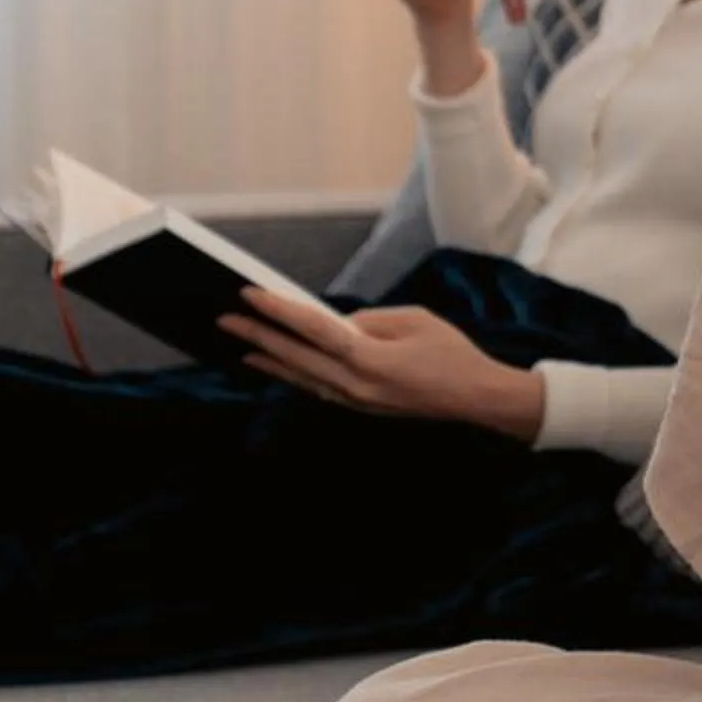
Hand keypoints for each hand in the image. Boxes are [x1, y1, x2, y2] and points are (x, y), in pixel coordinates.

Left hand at [219, 289, 544, 440]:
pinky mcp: (360, 407)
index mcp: (370, 359)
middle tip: (225, 319)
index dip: (279, 311)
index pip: (313, 330)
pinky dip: (292, 374)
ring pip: (300, 378)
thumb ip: (369, 321)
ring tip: (239, 344)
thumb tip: (335, 325)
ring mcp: (355, 401)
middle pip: (296, 357)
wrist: (476, 398)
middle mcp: (355, 386)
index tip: (249, 294)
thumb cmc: (451, 353)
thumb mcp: (414, 320)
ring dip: (269, 359)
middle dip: (258, 336)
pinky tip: (277, 365)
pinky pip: (316, 388)